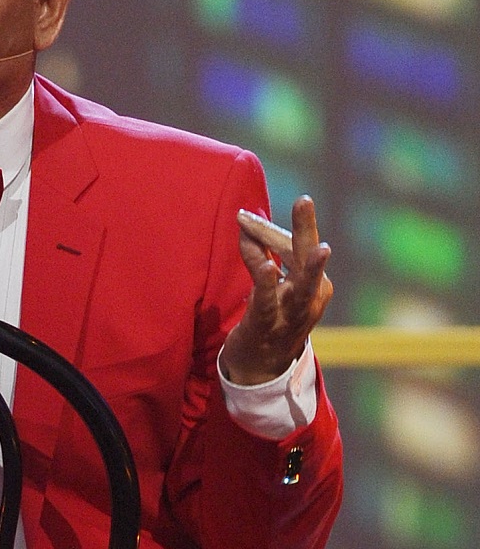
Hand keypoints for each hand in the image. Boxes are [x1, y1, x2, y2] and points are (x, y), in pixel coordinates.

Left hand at [221, 195, 333, 384]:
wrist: (261, 366)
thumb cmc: (270, 316)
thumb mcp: (271, 283)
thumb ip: (262, 254)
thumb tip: (246, 224)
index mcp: (315, 283)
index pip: (295, 245)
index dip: (268, 230)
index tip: (243, 218)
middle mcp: (311, 296)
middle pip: (307, 256)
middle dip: (306, 228)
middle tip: (305, 200)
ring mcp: (294, 312)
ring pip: (302, 283)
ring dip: (310, 266)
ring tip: (322, 249)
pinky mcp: (269, 323)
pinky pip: (267, 299)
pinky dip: (267, 282)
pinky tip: (267, 269)